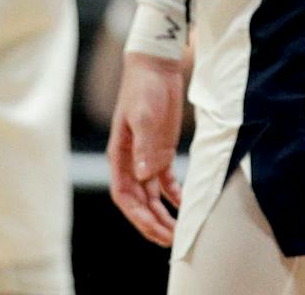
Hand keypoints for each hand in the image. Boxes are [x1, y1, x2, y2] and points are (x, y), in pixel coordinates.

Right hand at [108, 51, 185, 245]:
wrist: (156, 66)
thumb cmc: (144, 88)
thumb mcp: (144, 114)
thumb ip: (144, 145)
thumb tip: (145, 175)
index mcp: (119, 156)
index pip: (124, 195)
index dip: (137, 215)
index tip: (154, 228)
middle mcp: (131, 162)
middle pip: (139, 202)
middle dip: (153, 222)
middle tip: (172, 239)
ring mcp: (146, 157)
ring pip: (152, 196)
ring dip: (163, 214)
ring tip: (179, 231)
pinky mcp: (161, 151)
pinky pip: (165, 181)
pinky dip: (174, 195)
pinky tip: (185, 205)